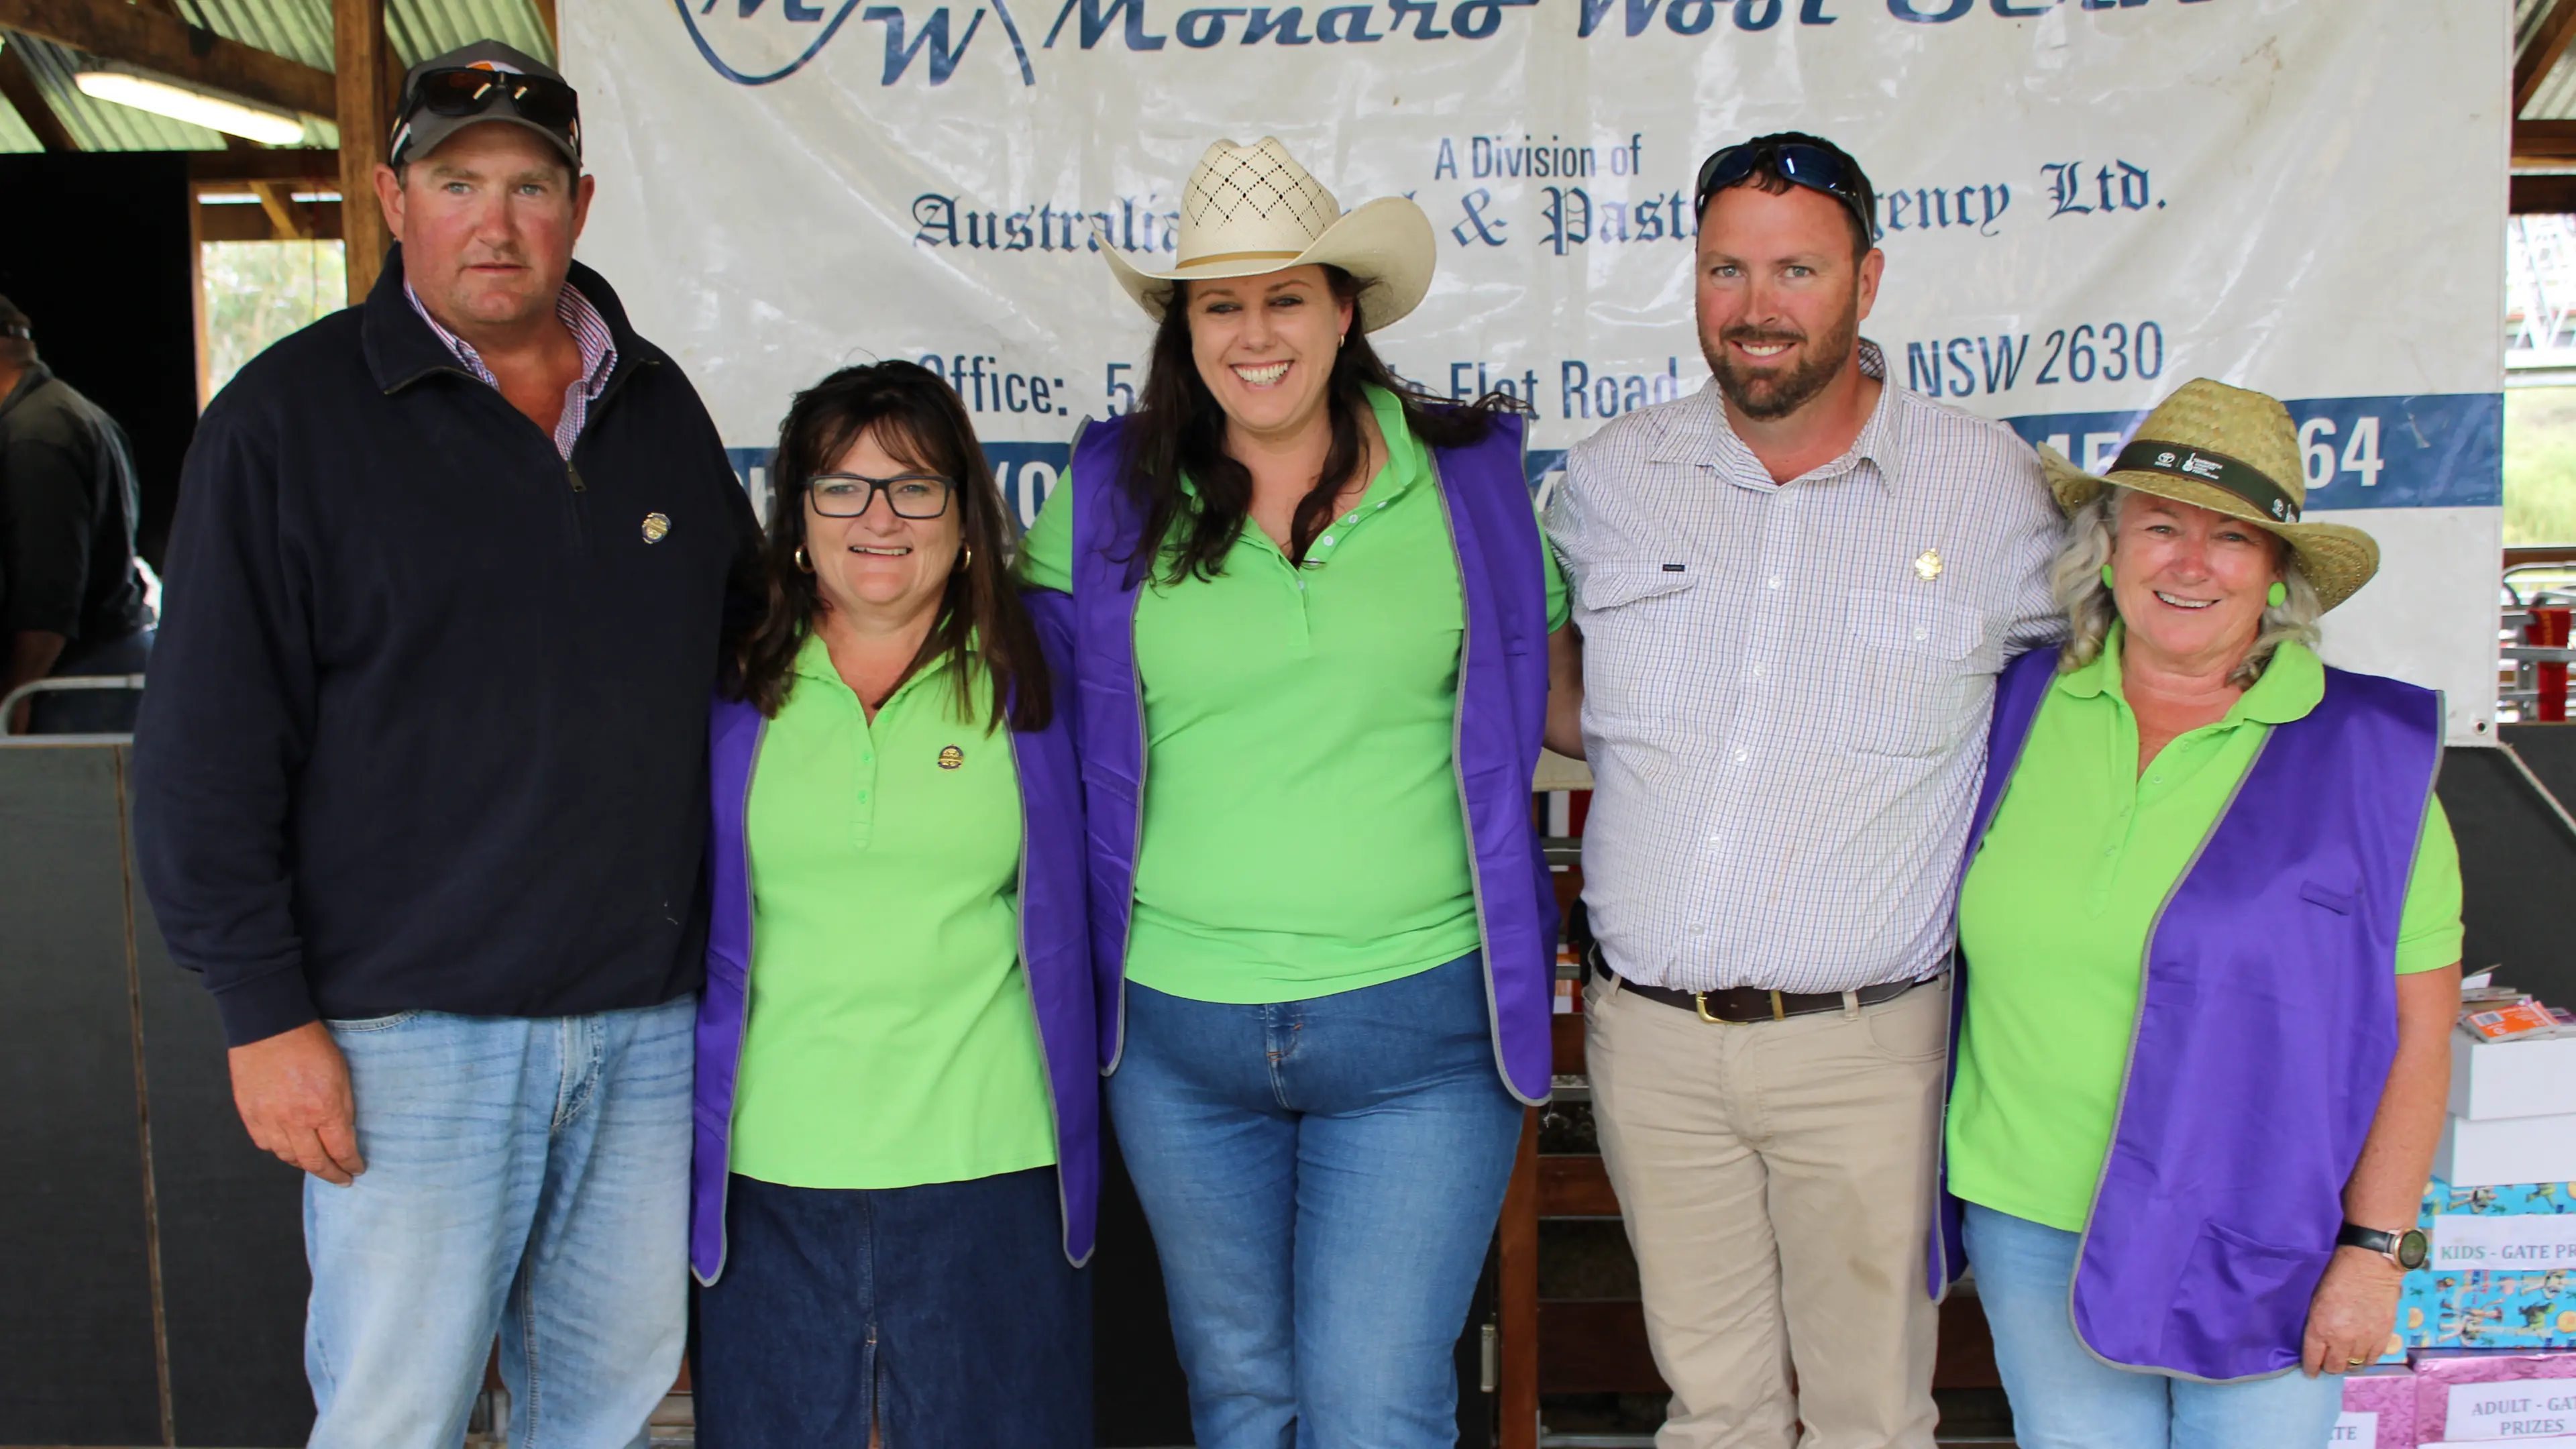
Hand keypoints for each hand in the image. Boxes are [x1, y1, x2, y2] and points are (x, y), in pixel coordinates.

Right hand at [228, 1020, 364, 1184]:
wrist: (271, 1026)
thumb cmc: (311, 1045)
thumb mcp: (342, 1075)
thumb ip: (343, 1108)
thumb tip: (344, 1134)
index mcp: (323, 1109)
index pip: (341, 1150)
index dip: (351, 1164)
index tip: (357, 1170)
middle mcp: (294, 1120)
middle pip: (314, 1162)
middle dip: (331, 1174)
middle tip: (341, 1179)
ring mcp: (268, 1119)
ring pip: (287, 1157)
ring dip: (304, 1164)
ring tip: (316, 1164)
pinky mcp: (248, 1114)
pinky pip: (265, 1143)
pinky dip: (279, 1150)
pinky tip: (288, 1147)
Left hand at [2302, 1244, 2402, 1376]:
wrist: (2370, 1266)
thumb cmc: (2337, 1277)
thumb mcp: (2316, 1301)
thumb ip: (2318, 1324)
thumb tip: (2319, 1342)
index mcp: (2320, 1328)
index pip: (2313, 1359)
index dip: (2311, 1368)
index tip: (2311, 1372)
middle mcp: (2341, 1339)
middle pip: (2334, 1367)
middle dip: (2329, 1366)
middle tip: (2329, 1361)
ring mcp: (2364, 1340)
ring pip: (2354, 1365)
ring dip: (2348, 1363)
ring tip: (2346, 1358)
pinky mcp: (2383, 1337)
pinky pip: (2373, 1359)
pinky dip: (2366, 1359)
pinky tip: (2362, 1354)